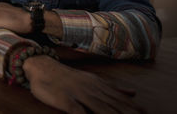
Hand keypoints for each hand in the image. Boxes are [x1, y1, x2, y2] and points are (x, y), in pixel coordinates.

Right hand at [24, 56, 141, 113]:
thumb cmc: (68, 77)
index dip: (133, 109)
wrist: (42, 67)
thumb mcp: (92, 79)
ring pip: (101, 110)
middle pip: (114, 106)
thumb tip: (133, 92)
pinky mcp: (67, 101)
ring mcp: (79, 95)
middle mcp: (92, 90)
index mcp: (100, 85)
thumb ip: (113, 87)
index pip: (121, 100)